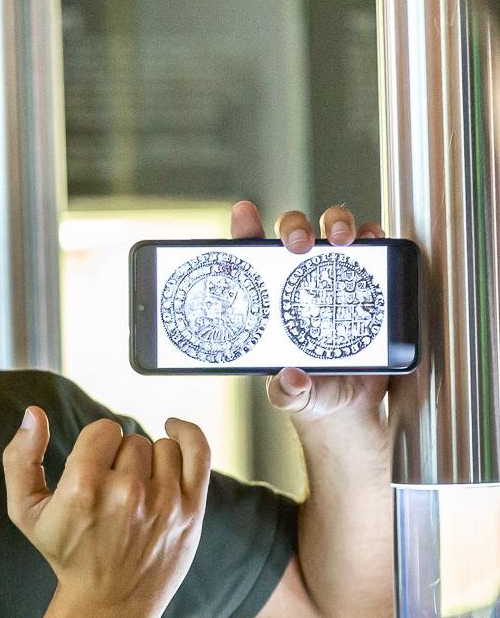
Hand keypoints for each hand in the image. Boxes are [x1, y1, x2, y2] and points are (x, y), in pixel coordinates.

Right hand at [2, 410, 209, 617]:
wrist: (108, 604)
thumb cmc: (67, 554)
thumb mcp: (25, 511)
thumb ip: (20, 459)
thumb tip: (33, 413)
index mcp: (83, 488)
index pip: (102, 430)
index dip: (95, 446)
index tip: (93, 469)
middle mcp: (126, 493)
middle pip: (131, 440)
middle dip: (120, 459)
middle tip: (112, 492)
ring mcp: (164, 502)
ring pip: (160, 446)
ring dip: (148, 461)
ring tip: (136, 490)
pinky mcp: (191, 511)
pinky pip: (197, 451)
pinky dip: (187, 433)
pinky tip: (173, 430)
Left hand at [231, 201, 388, 422]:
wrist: (347, 404)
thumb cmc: (308, 389)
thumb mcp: (291, 394)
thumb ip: (287, 390)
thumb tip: (293, 379)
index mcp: (269, 297)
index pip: (251, 254)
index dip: (245, 229)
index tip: (244, 213)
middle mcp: (298, 278)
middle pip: (293, 233)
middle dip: (294, 227)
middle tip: (297, 244)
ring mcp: (333, 276)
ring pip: (332, 230)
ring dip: (337, 222)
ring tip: (342, 238)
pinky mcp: (367, 281)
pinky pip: (372, 248)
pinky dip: (374, 237)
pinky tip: (373, 242)